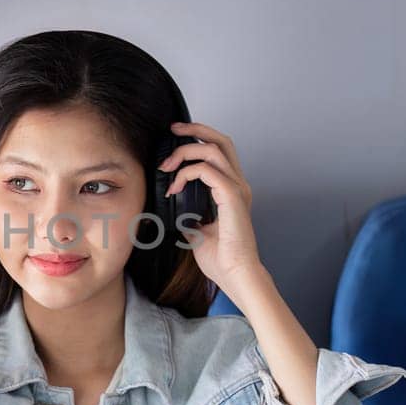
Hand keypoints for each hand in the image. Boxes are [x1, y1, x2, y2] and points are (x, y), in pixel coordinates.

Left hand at [157, 120, 265, 298]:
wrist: (235, 275)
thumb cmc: (221, 258)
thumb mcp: (196, 231)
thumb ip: (188, 215)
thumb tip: (173, 210)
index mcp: (232, 190)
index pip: (219, 151)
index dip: (198, 139)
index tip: (173, 141)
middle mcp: (238, 184)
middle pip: (221, 140)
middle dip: (195, 129)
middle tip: (172, 130)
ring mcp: (237, 189)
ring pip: (213, 150)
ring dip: (186, 151)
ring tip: (167, 165)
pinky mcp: (232, 197)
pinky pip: (207, 171)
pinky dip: (187, 174)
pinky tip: (174, 187)